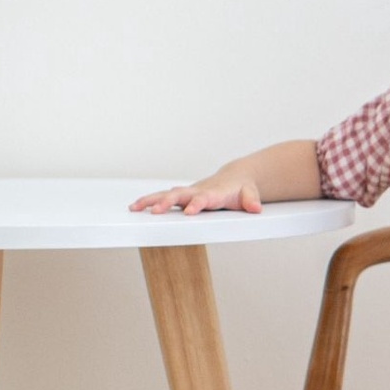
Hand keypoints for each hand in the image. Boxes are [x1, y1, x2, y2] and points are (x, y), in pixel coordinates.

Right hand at [129, 173, 262, 215]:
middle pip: (179, 195)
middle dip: (167, 202)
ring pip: (167, 194)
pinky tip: (135, 207)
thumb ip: (251, 201)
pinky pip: (164, 197)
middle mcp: (198, 191)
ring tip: (134, 207)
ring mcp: (188, 193)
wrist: (235, 178)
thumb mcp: (250, 194)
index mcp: (213, 193)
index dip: (196, 204)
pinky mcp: (183, 196)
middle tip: (154, 211)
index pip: (203, 199)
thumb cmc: (242, 188)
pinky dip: (149, 201)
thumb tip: (255, 208)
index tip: (189, 212)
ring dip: (150, 200)